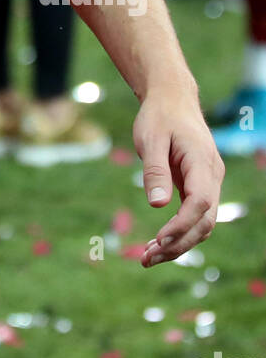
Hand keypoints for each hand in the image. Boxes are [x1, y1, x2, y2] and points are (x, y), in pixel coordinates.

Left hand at [133, 90, 223, 267]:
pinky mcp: (199, 185)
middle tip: (146, 258)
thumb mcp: (150, 138)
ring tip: (148, 257)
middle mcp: (212, 176)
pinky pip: (194, 215)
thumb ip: (154, 170)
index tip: (158, 240)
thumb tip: (157, 205)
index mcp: (202, 162)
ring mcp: (208, 182)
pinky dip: (179, 231)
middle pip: (204, 221)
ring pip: (201, 223)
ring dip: (178, 243)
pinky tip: (158, 243)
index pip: (199, 203)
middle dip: (178, 244)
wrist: (172, 99)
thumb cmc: (159, 116)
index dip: (181, 225)